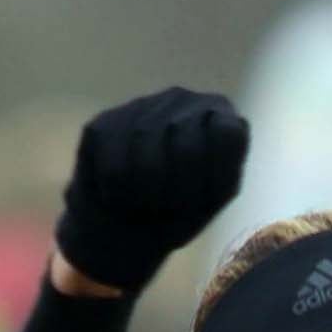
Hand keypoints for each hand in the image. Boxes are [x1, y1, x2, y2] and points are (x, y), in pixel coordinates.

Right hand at [55, 88, 249, 294]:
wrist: (122, 230)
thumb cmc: (177, 214)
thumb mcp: (212, 200)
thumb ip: (221, 168)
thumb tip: (215, 134)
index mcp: (219, 116)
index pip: (226, 135)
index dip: (214, 176)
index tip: (202, 200)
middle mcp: (183, 100)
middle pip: (186, 149)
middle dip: (177, 194)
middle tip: (166, 209)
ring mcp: (142, 106)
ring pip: (146, 160)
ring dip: (145, 200)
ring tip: (141, 204)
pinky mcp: (104, 124)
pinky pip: (113, 169)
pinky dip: (117, 197)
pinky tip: (116, 195)